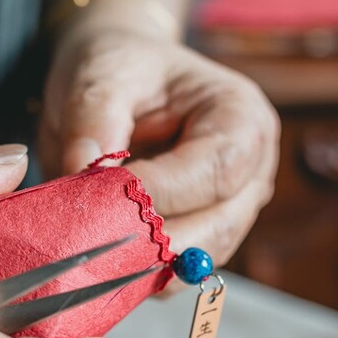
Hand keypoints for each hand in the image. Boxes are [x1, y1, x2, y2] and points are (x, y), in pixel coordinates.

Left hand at [40, 19, 279, 281]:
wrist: (121, 76)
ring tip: (86, 256)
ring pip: (196, 259)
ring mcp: (233, 208)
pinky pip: (175, 268)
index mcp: (241, 116)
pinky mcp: (203, 234)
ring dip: (141, 265)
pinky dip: (136, 271)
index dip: (160, 195)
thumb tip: (84, 180)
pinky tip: (97, 261)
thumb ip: (93, 124)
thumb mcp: (99, 76)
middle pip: (217, 227)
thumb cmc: (118, 67)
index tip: (100, 202)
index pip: (214, 172)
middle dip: (151, 243)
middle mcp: (253, 169)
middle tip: (87, 248)